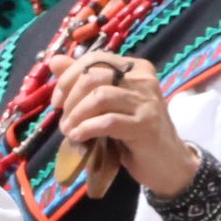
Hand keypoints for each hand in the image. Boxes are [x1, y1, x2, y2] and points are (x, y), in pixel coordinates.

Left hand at [53, 50, 199, 197]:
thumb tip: (55, 61)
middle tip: (64, 120)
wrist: (165, 161)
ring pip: (99, 97)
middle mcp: (143, 80)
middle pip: (93, 77)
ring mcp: (147, 102)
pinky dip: (86, 129)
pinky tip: (79, 137)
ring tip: (70, 130)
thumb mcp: (106, 103)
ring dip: (76, 116)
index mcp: (135, 68)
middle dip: (70, 99)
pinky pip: (107, 121)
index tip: (57, 101)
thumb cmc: (132, 129)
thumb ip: (82, 81)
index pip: (94, 59)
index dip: (68, 78)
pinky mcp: (145, 125)